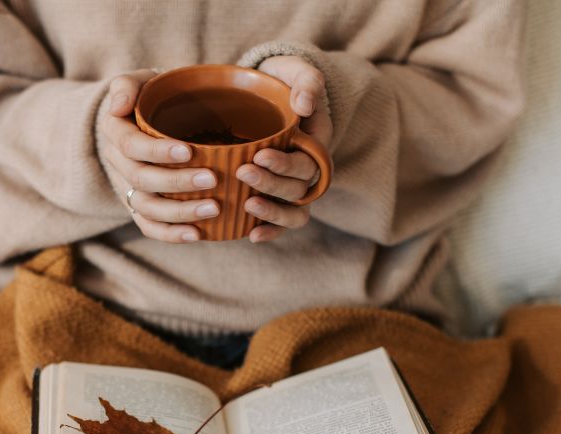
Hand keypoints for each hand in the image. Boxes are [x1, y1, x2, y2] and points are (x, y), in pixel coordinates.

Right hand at [98, 68, 219, 242]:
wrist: (146, 121)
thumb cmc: (151, 98)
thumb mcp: (140, 81)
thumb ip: (128, 85)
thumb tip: (118, 106)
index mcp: (116, 132)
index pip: (131, 145)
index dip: (157, 151)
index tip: (188, 151)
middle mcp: (119, 164)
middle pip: (142, 179)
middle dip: (177, 182)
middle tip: (212, 179)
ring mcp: (129, 189)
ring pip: (147, 208)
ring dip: (179, 212)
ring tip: (213, 208)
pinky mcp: (140, 208)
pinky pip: (150, 227)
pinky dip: (171, 235)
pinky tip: (197, 234)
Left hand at [241, 56, 332, 242]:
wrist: (263, 95)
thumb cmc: (280, 82)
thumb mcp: (295, 71)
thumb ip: (306, 81)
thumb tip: (305, 105)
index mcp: (317, 142)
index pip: (308, 161)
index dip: (286, 164)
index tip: (260, 155)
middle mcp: (307, 169)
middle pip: (299, 188)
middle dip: (272, 184)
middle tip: (243, 172)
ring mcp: (292, 186)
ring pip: (294, 210)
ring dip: (273, 212)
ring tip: (247, 205)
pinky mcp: (276, 197)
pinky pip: (281, 222)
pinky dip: (270, 231)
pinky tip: (251, 235)